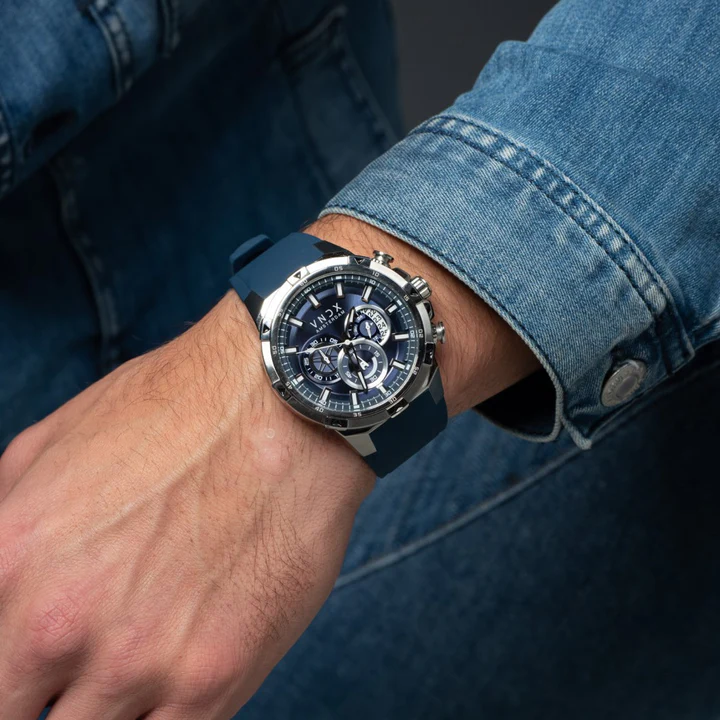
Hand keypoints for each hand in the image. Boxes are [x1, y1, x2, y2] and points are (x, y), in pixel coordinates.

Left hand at [0, 214, 538, 719]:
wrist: (284, 404)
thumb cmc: (180, 410)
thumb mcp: (51, 444)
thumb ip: (2, 521)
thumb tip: (1, 577)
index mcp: (7, 562)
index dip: (8, 673)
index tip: (31, 669)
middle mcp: (57, 625)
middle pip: (20, 715)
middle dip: (45, 695)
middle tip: (82, 671)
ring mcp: (138, 662)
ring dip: (107, 708)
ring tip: (140, 661)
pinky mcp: (214, 679)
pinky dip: (159, 718)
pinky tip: (174, 679)